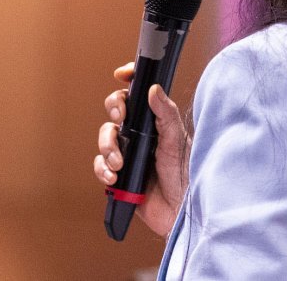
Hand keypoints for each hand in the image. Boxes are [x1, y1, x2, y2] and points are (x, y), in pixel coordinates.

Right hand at [93, 61, 190, 235]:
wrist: (180, 212)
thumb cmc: (185, 175)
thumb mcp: (177, 141)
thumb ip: (165, 114)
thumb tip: (153, 88)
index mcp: (155, 123)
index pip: (139, 95)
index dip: (128, 81)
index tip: (121, 75)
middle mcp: (140, 136)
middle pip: (115, 111)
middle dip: (114, 110)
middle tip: (120, 117)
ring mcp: (128, 155)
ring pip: (105, 138)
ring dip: (107, 147)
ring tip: (119, 163)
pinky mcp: (119, 176)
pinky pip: (101, 166)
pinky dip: (103, 170)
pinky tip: (114, 178)